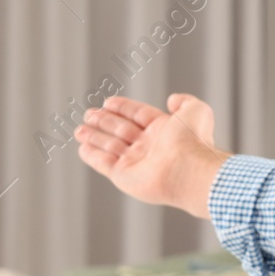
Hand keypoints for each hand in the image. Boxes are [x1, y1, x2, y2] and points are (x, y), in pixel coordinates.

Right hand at [74, 93, 230, 218]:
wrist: (188, 168)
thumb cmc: (193, 140)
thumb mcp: (195, 110)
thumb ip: (184, 101)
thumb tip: (172, 99)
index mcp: (163, 130)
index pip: (138, 115)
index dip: (123, 107)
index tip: (108, 101)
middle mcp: (149, 146)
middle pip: (121, 129)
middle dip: (104, 121)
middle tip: (89, 113)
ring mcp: (135, 161)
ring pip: (110, 145)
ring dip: (94, 136)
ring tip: (79, 129)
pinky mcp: (123, 176)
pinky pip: (103, 163)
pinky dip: (92, 155)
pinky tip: (82, 147)